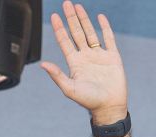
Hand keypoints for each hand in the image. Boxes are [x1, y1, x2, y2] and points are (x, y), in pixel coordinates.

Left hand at [41, 2, 126, 122]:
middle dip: (70, 18)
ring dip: (84, 20)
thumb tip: (43, 64)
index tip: (54, 16)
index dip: (59, 28)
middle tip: (66, 4)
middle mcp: (85, 57)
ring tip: (78, 7)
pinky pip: (108, 39)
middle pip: (76, 33)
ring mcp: (99, 55)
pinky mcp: (112, 57)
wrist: (109, 106)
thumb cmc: (89, 101)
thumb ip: (57, 75)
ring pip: (90, 33)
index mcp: (75, 63)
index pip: (65, 41)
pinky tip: (100, 17)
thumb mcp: (70, 88)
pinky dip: (105, 27)